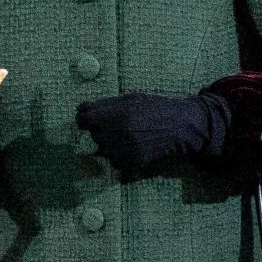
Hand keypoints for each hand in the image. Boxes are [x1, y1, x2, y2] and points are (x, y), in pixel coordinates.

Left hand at [76, 92, 214, 171]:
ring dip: (111, 143)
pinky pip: (115, 161)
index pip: (82, 120)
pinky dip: (120, 155)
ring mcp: (124, 150)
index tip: (90, 118)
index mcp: (114, 114)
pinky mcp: (132, 163)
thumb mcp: (130, 98)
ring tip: (131, 134)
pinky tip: (134, 145)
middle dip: (103, 129)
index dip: (85, 118)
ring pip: (103, 149)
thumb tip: (79, 109)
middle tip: (122, 123)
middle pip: (94, 134)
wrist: (181, 126)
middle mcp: (116, 134)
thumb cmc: (156, 107)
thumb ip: (103, 104)